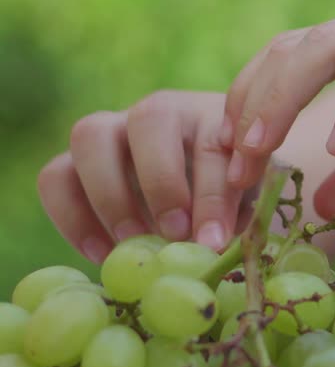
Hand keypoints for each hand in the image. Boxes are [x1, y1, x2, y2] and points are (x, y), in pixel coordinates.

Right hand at [38, 91, 252, 260]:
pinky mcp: (77, 160)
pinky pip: (55, 175)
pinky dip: (71, 216)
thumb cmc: (233, 192)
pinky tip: (101, 254)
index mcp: (213, 115)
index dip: (213, 194)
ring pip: (90, 134)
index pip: (213, 142)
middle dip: (162, 180)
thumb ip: (237, 212)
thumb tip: (209, 243)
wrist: (200, 190)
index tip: (214, 240)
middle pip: (150, 117)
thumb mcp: (248, 200)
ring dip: (109, 194)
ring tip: (131, 243)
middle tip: (174, 233)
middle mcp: (160, 112)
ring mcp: (114, 130)